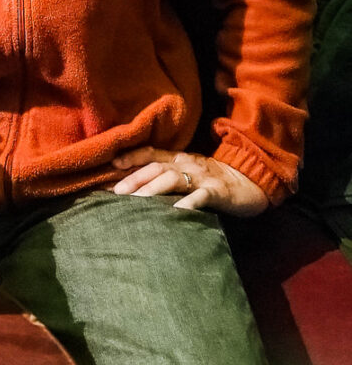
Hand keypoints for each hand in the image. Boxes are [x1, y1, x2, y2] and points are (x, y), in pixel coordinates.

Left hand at [110, 147, 268, 216]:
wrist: (252, 180)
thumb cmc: (215, 179)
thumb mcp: (190, 173)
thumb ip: (169, 176)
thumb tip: (139, 188)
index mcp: (179, 159)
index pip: (151, 153)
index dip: (131, 156)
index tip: (111, 164)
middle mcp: (187, 164)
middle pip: (156, 167)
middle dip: (135, 178)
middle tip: (116, 192)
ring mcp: (202, 177)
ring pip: (173, 179)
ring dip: (153, 190)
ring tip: (137, 202)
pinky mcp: (218, 191)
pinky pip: (201, 196)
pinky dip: (188, 203)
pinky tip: (176, 211)